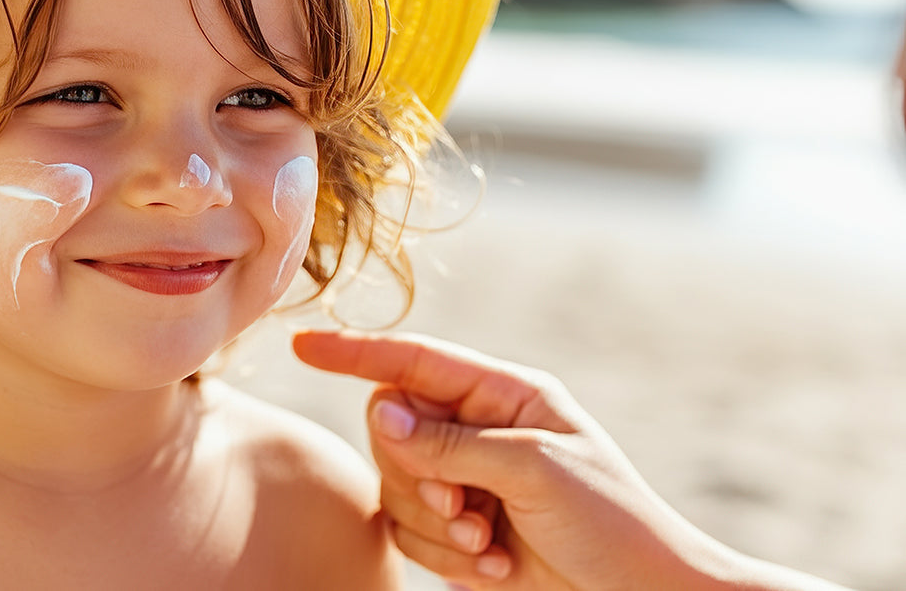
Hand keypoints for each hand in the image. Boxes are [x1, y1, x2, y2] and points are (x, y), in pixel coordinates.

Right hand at [292, 329, 764, 590]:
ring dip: (434, 524)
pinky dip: (441, 554)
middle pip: (393, 428)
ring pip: (394, 485)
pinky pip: (407, 531)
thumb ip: (451, 442)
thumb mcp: (534, 470)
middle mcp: (478, 430)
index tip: (302, 346)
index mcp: (504, 395)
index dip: (356, 353)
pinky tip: (493, 566)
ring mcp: (466, 478)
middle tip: (464, 509)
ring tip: (488, 545)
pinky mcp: (459, 527)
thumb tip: (382, 411)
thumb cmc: (611, 520)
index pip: (415, 361)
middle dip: (416, 475)